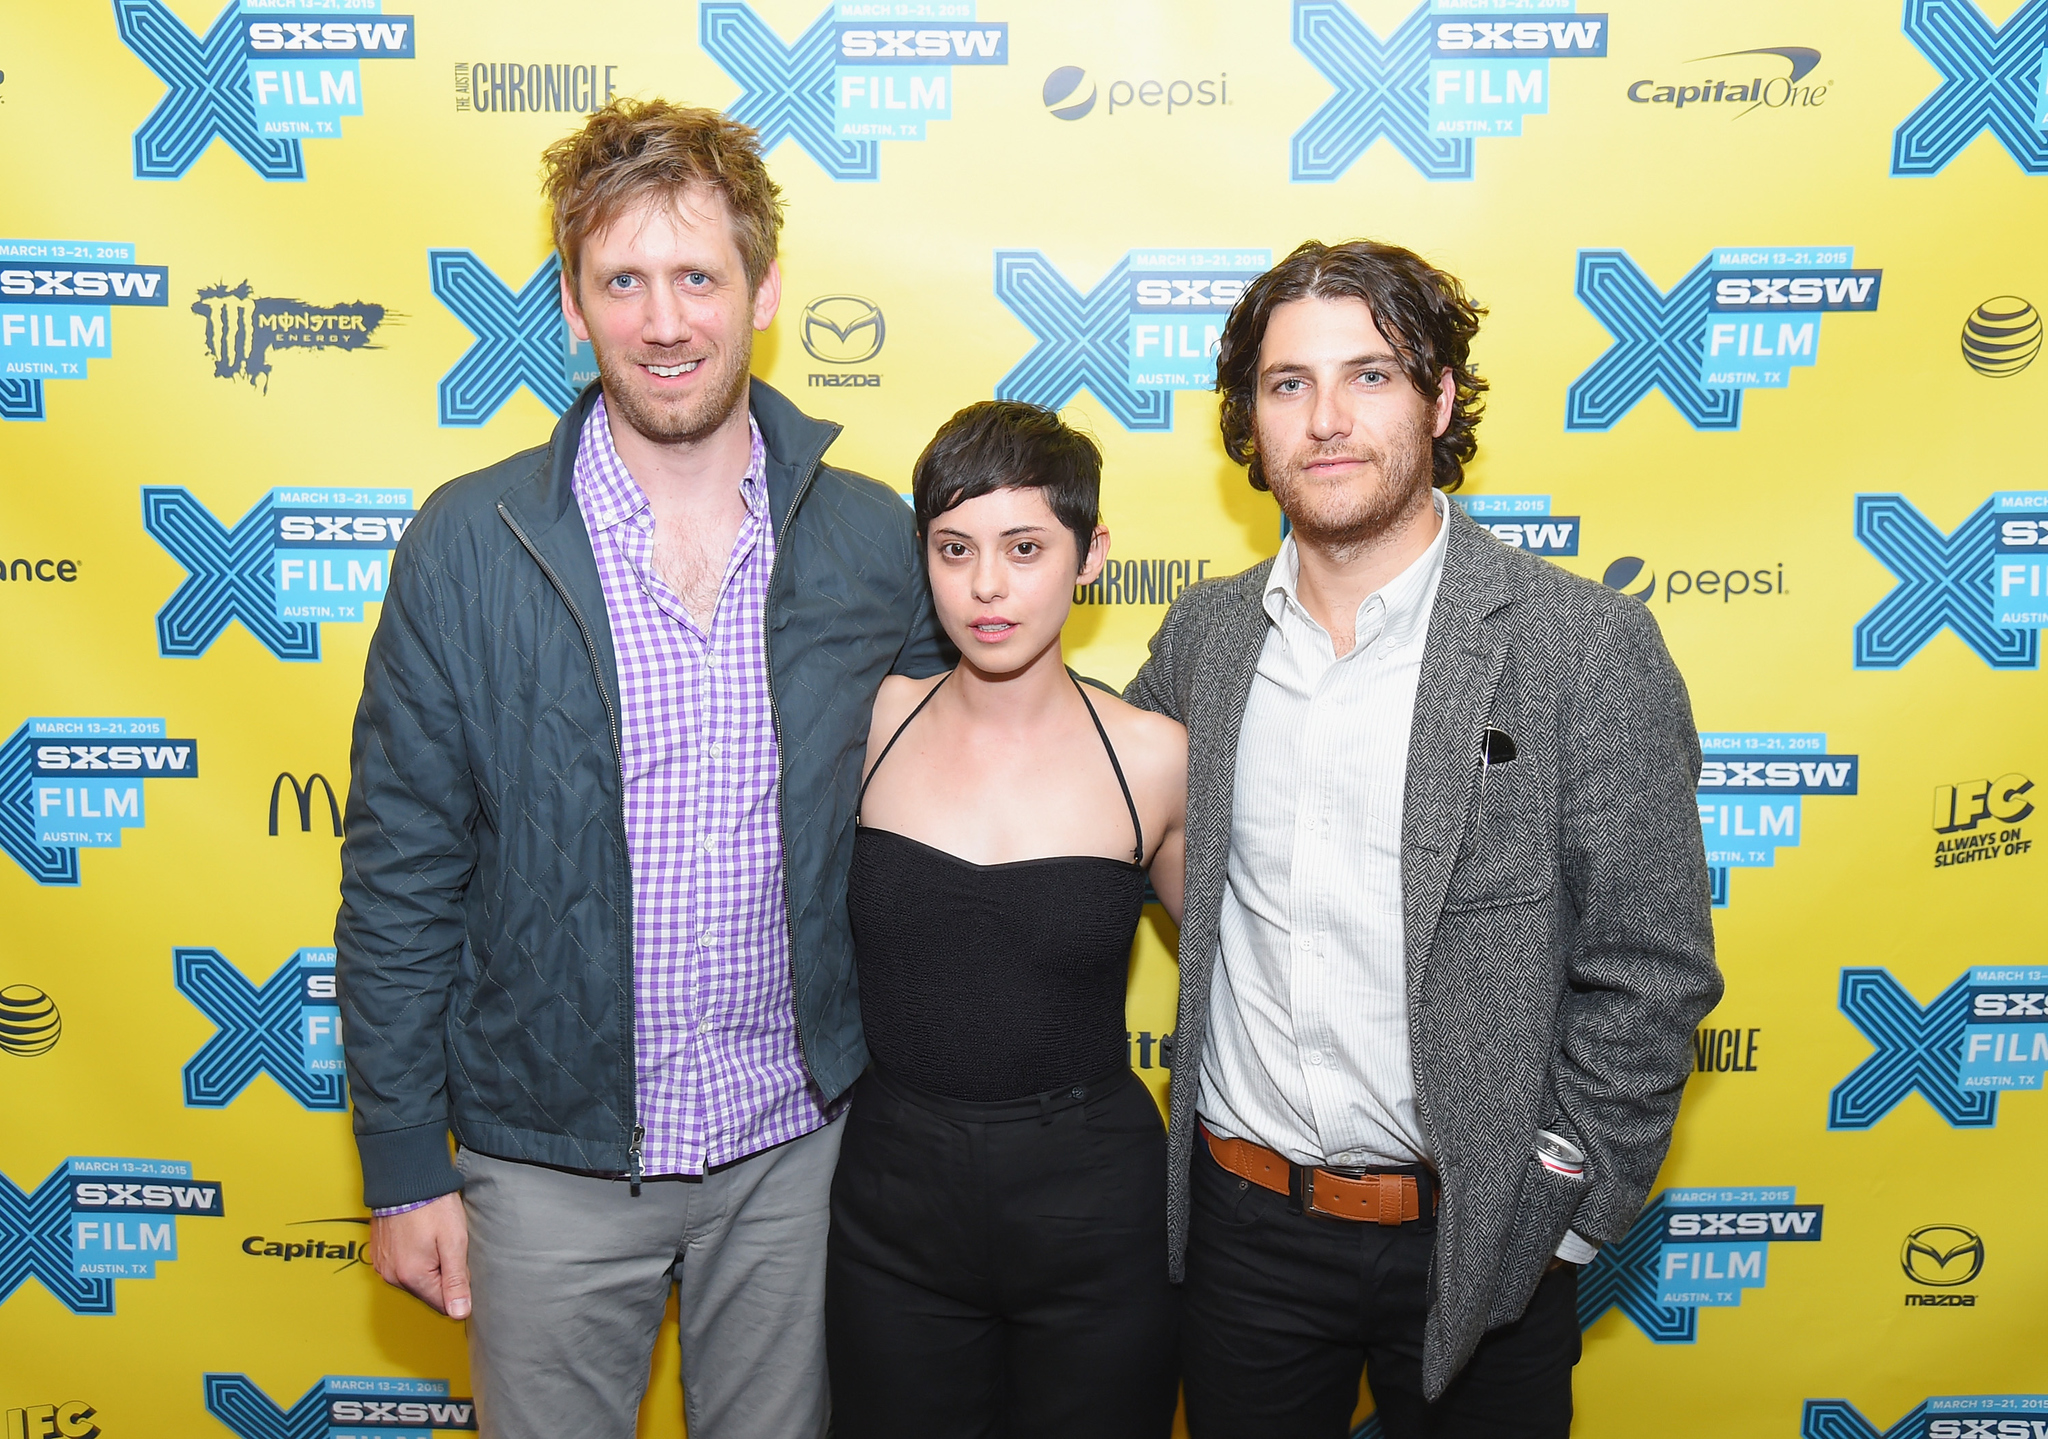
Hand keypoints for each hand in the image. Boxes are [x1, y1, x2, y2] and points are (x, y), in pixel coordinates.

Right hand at [370, 1192, 470, 1317]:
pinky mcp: (379, 1255)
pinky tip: (421, 1238)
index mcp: (412, 1277)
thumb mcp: (454, 1241)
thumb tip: (460, 1313)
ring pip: (415, 1279)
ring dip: (428, 1266)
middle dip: (443, 1275)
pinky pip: (401, 1267)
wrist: (405, 1179)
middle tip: (449, 1247)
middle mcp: (393, 1276)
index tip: (463, 1266)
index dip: (459, 1287)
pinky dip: (414, 1257)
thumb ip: (457, 1280)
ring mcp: (383, 1265)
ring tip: (435, 1239)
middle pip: (428, 1292)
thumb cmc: (433, 1207)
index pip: (442, 1304)